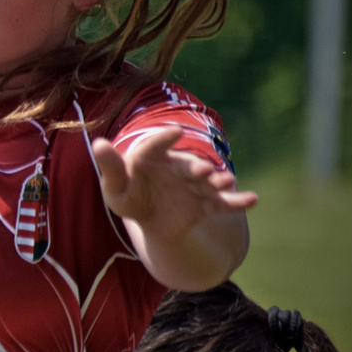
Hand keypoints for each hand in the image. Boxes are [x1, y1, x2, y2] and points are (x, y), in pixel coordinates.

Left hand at [93, 127, 254, 289]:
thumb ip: (110, 167)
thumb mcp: (115, 187)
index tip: (176, 131)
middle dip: (197, 167)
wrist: (151, 220)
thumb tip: (98, 143)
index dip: (165, 138)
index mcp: (151, 157)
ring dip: (218, 180)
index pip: (156, 145)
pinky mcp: (205, 205)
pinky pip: (222, 204)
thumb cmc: (129, 197)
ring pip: (208, 182)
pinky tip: (253, 199)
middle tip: (204, 170)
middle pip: (188, 166)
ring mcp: (193, 185)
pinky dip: (237, 202)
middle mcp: (177, 167)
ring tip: (227, 180)